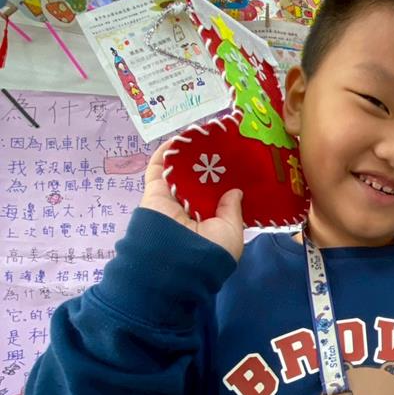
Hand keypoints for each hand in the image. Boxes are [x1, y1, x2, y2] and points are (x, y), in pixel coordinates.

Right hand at [140, 139, 244, 261]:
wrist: (175, 261)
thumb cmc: (210, 250)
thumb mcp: (231, 232)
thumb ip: (233, 210)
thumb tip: (235, 192)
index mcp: (209, 222)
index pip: (218, 195)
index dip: (226, 178)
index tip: (238, 160)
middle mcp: (190, 210)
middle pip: (198, 180)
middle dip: (208, 161)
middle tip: (220, 140)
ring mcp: (171, 200)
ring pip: (179, 171)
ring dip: (188, 153)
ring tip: (202, 132)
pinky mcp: (154, 192)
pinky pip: (158, 168)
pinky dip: (166, 152)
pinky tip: (180, 136)